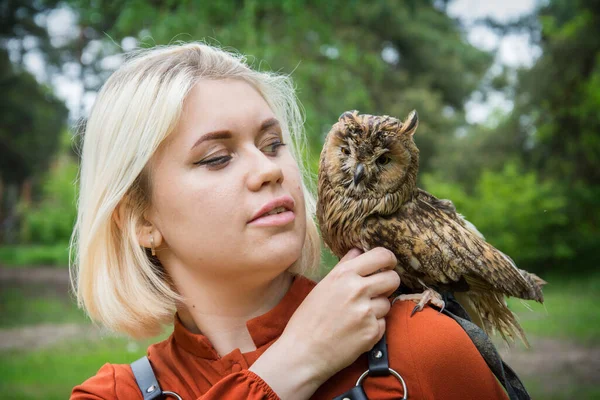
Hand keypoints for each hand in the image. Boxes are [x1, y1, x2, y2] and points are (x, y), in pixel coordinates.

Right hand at [280, 247, 399, 383]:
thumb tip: (359, 250)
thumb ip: (344, 266)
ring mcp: (367, 311)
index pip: (381, 255)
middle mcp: (357, 289)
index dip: (388, 260)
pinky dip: (373, 326)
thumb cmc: (308, 319)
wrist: (303, 353)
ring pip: (387, 302)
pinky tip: (356, 330)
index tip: (386, 265)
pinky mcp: (373, 332)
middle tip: (377, 290)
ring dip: (377, 308)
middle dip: (388, 284)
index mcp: (344, 274)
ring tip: (357, 315)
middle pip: (393, 278)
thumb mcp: (323, 286)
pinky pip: (383, 323)